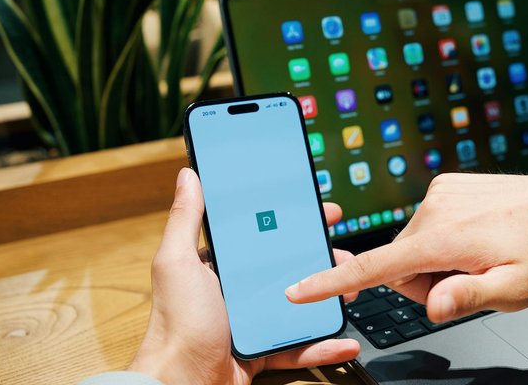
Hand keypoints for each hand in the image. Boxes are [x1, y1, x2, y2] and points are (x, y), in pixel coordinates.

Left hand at [129, 168, 359, 384]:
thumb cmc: (176, 324)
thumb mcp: (178, 263)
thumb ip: (185, 219)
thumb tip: (189, 175)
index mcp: (221, 267)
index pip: (261, 235)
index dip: (291, 220)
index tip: (316, 209)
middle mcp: (237, 291)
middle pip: (288, 268)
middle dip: (320, 258)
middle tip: (343, 249)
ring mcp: (252, 322)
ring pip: (301, 304)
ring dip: (329, 298)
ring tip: (351, 291)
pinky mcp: (263, 351)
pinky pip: (300, 346)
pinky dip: (324, 345)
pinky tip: (346, 339)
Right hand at [286, 168, 527, 322]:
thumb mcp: (517, 289)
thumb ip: (470, 296)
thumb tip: (432, 304)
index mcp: (445, 238)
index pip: (376, 266)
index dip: (333, 282)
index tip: (298, 289)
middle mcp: (433, 209)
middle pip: (398, 264)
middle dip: (424, 282)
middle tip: (470, 282)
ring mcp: (439, 193)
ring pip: (411, 245)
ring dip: (435, 261)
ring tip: (480, 256)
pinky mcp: (447, 185)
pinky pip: (426, 224)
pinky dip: (442, 240)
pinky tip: (479, 237)